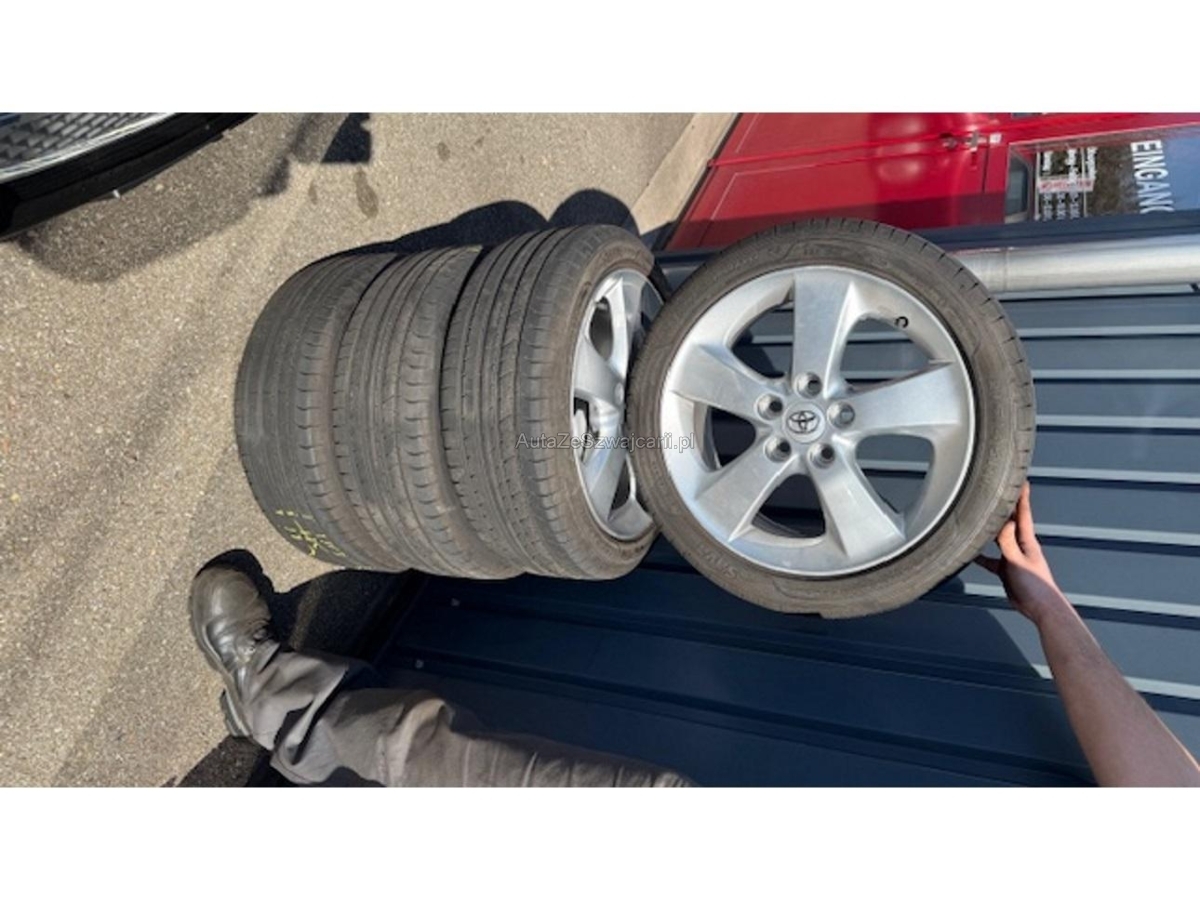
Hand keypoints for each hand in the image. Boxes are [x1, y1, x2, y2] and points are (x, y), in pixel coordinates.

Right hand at [975, 483, 1070, 625]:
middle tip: (996, 493)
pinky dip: (981, 556)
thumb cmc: (1035, 585)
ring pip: (999, 539)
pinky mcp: (1006, 570)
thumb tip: (1002, 521)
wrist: (1040, 608)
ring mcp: (1013, 557)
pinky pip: (991, 560)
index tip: (1021, 481)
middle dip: (1005, 508)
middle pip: (1011, 522)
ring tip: (978, 518)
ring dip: (990, 530)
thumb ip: (1008, 542)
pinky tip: (971, 554)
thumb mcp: (1017, 561)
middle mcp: (1020, 546)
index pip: (1024, 514)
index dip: (1022, 497)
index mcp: (1027, 541)